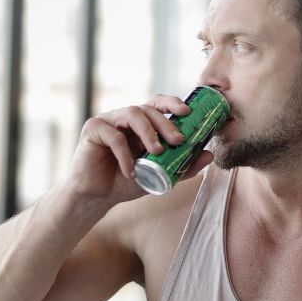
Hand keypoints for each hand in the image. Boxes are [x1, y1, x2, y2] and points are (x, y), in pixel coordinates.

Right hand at [66, 94, 206, 204]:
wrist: (96, 198)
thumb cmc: (125, 183)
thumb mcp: (159, 176)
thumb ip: (183, 167)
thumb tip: (209, 155)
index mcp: (140, 124)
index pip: (158, 104)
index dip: (172, 103)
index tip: (188, 112)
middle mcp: (124, 118)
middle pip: (148, 108)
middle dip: (166, 123)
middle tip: (178, 140)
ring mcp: (108, 121)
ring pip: (132, 113)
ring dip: (148, 132)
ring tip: (158, 152)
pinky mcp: (92, 129)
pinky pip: (113, 136)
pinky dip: (125, 154)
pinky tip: (130, 171)